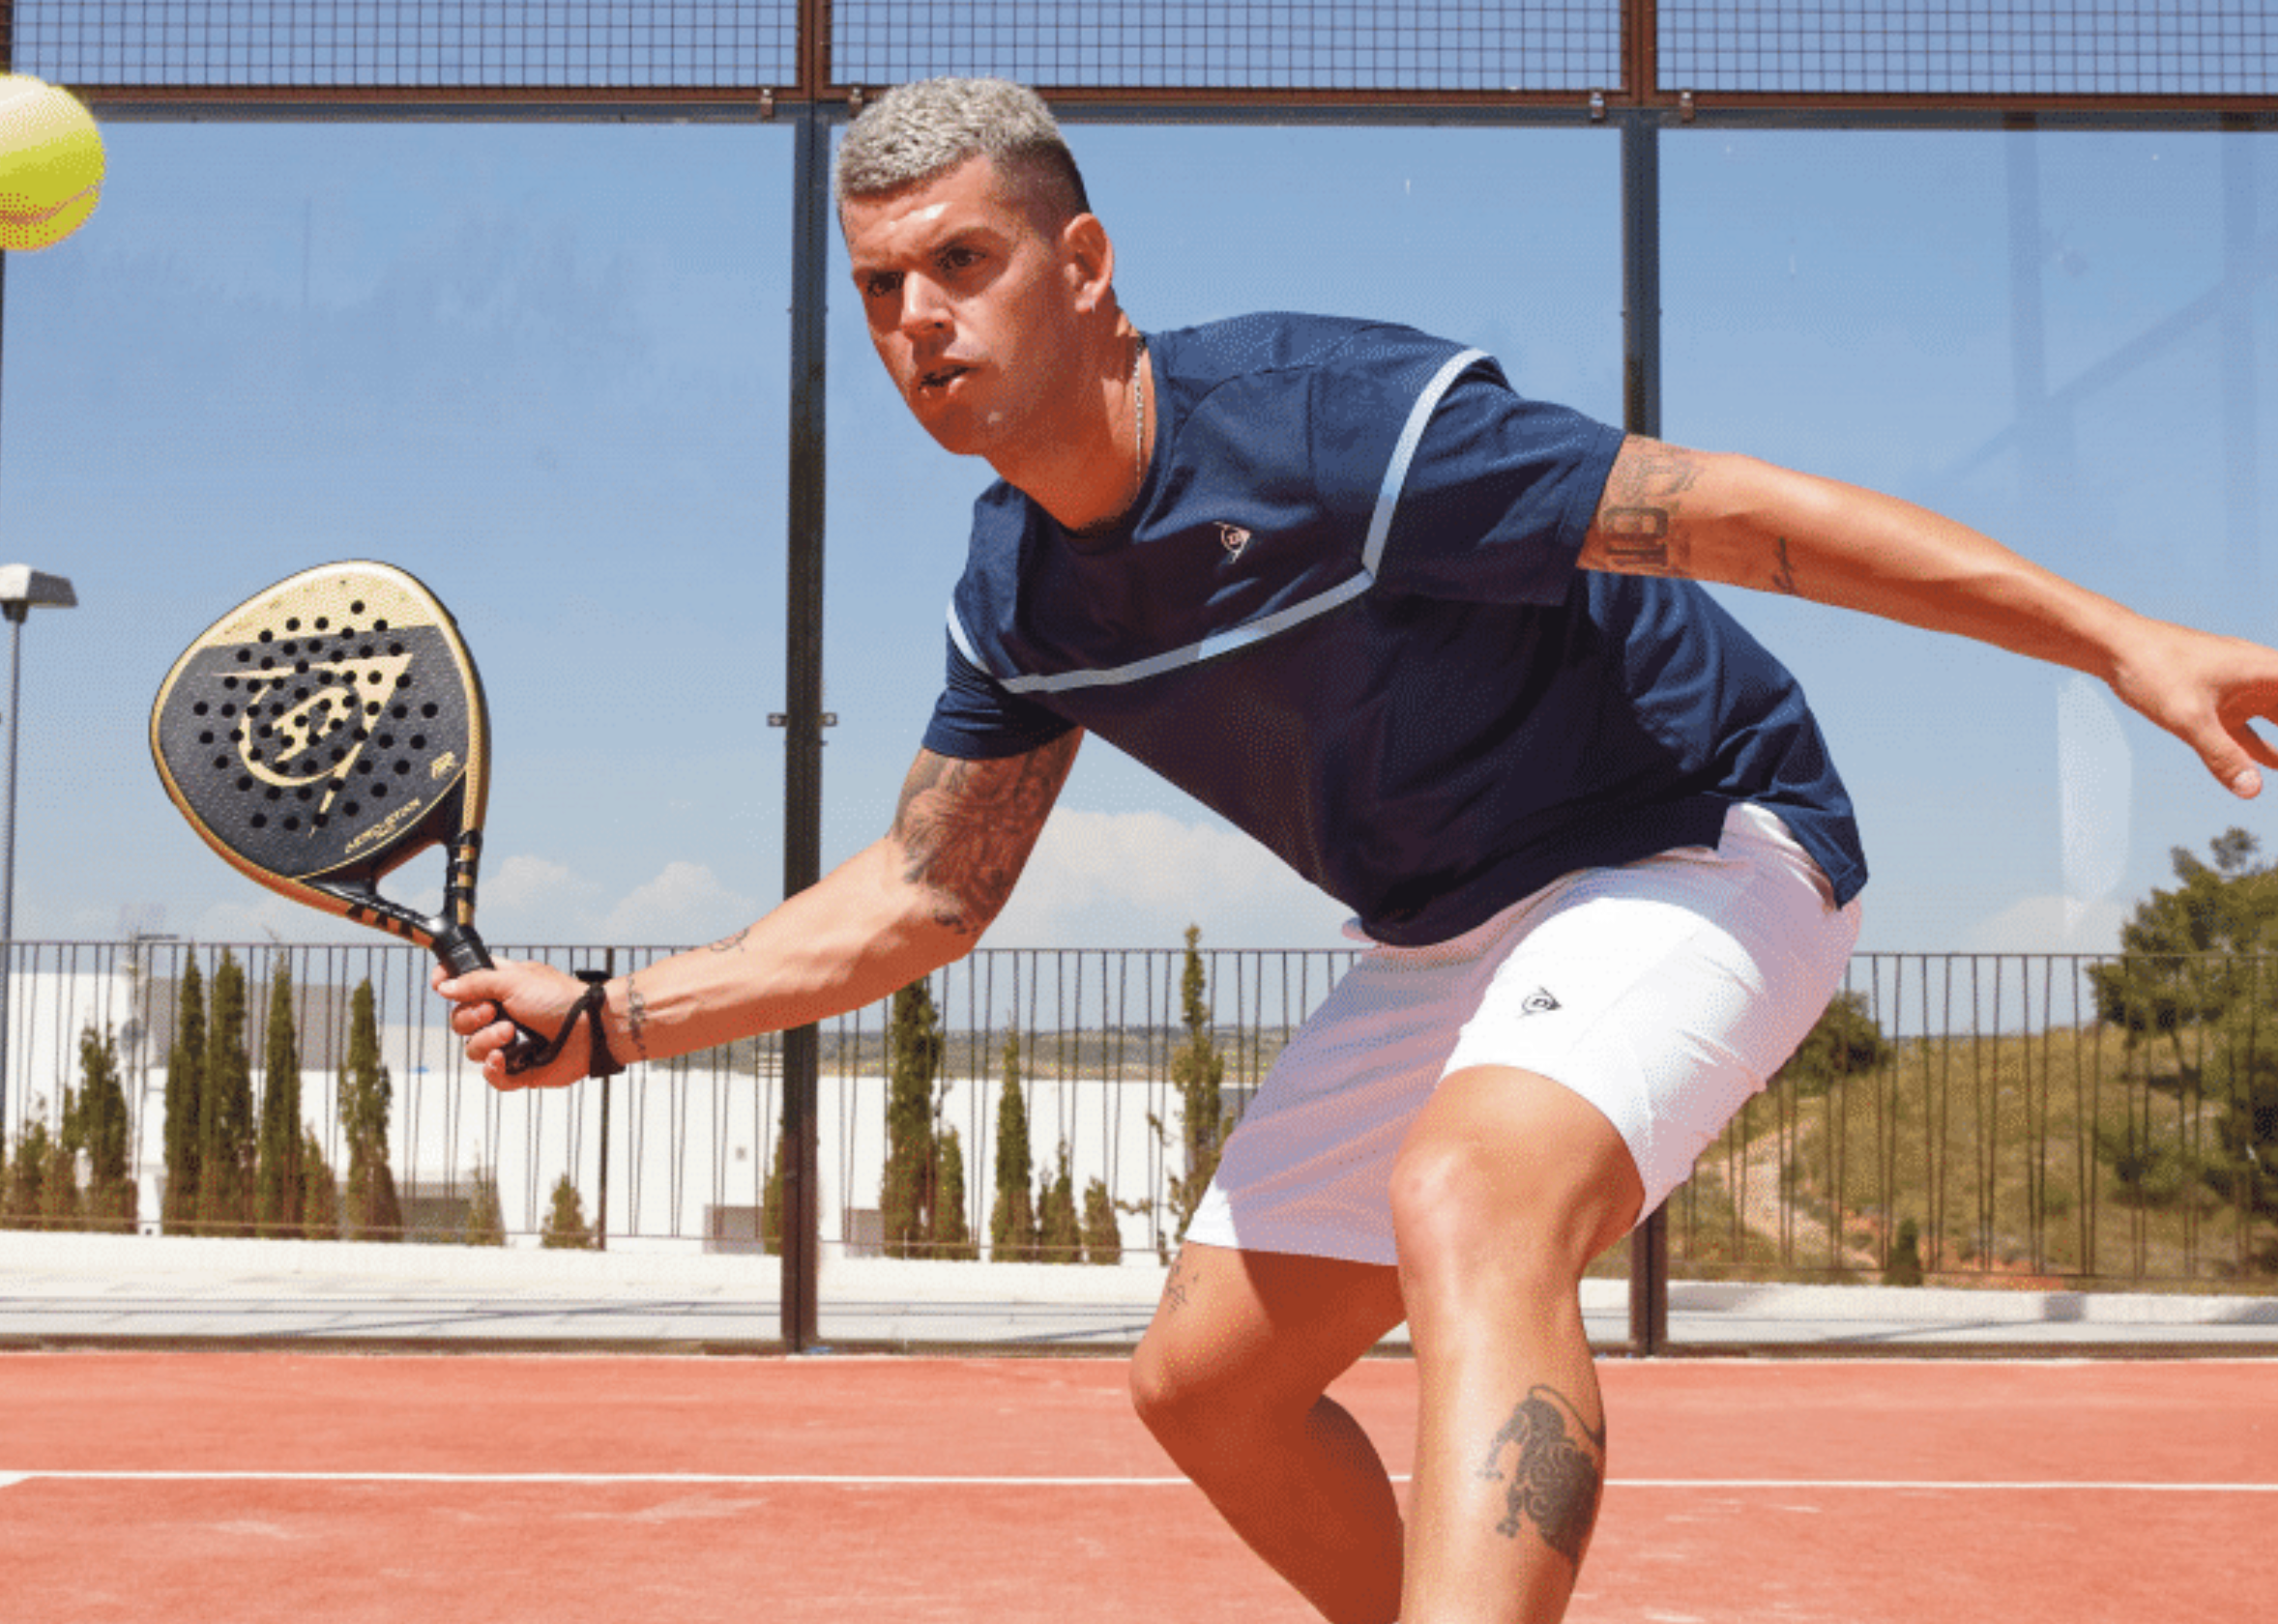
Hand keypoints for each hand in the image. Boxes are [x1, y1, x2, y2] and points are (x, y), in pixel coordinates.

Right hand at [432, 958, 597, 1091]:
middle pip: (459, 1022)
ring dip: (486, 1041)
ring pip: (472, 1050)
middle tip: (492, 1012)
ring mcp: (507, 1043)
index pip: (462, 985)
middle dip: (471, 1018)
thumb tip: (444, 986)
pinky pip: (491, 1076)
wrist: (590, 1028)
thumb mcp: (514, 980)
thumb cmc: (558, 998)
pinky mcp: (518, 1069)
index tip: (440, 985)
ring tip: (511, 1033)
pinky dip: (493, 1069)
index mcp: (498, 988)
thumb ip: (476, 982)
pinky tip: (503, 1058)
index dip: (448, 984)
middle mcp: (499, 1015)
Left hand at [2109, 618, 2277, 797]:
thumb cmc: (2153, 670)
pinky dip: (2262, 749)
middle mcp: (2259, 677)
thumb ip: (2221, 755)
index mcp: (2265, 671)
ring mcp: (2238, 690)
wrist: (2114, 645)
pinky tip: (2272, 767)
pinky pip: (2249, 729)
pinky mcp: (2216, 702)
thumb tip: (2253, 792)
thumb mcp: (2188, 718)